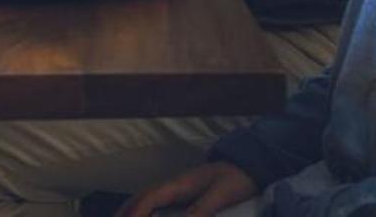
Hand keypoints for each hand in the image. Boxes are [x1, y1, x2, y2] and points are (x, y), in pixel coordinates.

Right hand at [116, 161, 258, 216]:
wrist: (249, 165)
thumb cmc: (235, 179)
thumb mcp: (219, 196)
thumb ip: (200, 210)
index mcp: (179, 184)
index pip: (150, 198)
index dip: (136, 212)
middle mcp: (174, 184)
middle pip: (142, 196)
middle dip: (126, 210)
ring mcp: (178, 187)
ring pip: (148, 197)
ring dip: (133, 208)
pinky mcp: (184, 192)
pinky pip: (158, 201)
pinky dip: (146, 208)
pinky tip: (146, 215)